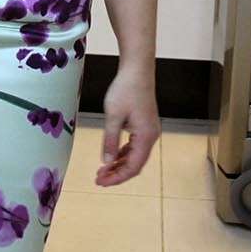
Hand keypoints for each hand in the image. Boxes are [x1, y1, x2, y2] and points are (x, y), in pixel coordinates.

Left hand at [96, 68, 160, 186]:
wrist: (137, 69)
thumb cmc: (126, 89)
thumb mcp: (113, 116)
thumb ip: (110, 140)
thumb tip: (106, 161)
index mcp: (146, 136)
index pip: (133, 167)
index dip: (117, 178)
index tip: (101, 182)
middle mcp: (152, 136)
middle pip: (135, 164)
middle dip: (117, 173)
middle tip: (99, 179)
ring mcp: (150, 130)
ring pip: (135, 155)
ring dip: (120, 164)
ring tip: (103, 170)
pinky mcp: (145, 124)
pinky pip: (135, 145)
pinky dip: (124, 153)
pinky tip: (112, 155)